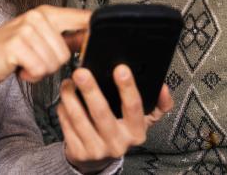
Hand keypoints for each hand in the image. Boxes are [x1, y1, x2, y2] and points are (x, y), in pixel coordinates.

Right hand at [0, 5, 90, 83]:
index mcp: (47, 13)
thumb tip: (91, 37)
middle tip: (34, 60)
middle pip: (66, 53)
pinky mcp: (16, 45)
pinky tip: (20, 69)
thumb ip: (66, 37)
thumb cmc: (12, 51)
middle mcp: (37, 17)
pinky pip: (39, 69)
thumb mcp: (41, 39)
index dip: (93, 33)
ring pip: (53, 63)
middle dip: (52, 65)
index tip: (98, 41)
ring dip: (40, 71)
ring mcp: (26, 29)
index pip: (82, 18)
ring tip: (26, 64)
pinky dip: (31, 76)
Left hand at [57, 65, 173, 173]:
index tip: (120, 68)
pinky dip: (64, 110)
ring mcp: (97, 150)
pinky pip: (68, 127)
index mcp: (137, 132)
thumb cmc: (122, 131)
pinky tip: (65, 100)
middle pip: (102, 113)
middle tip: (81, 72)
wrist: (99, 159)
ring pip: (80, 120)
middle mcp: (118, 143)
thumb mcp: (143, 120)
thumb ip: (157, 103)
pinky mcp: (79, 153)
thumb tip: (163, 87)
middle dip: (91, 90)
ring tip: (68, 83)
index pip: (134, 107)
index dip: (128, 87)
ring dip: (71, 98)